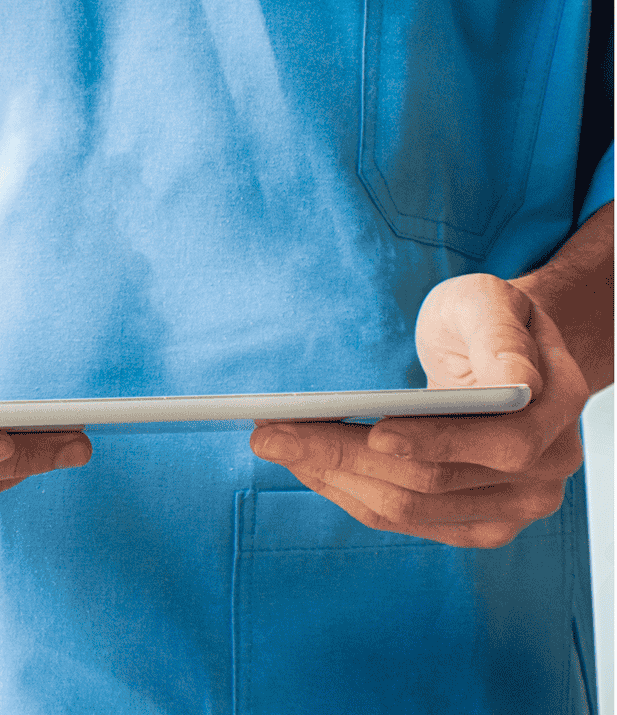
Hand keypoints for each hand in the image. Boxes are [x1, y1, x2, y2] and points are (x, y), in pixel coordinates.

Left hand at [249, 274, 588, 546]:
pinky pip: (402, 518)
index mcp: (555, 414)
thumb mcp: (491, 301)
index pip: (496, 444)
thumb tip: (515, 382)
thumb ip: (501, 336)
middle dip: (342, 455)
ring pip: (407, 507)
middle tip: (271, 432)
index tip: (372, 430)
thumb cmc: (486, 320)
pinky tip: (305, 461)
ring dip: (331, 477)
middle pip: (432, 481)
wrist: (499, 355)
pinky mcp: (472, 524)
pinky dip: (347, 490)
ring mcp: (509, 508)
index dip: (433, 442)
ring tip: (274, 443)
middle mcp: (543, 474)